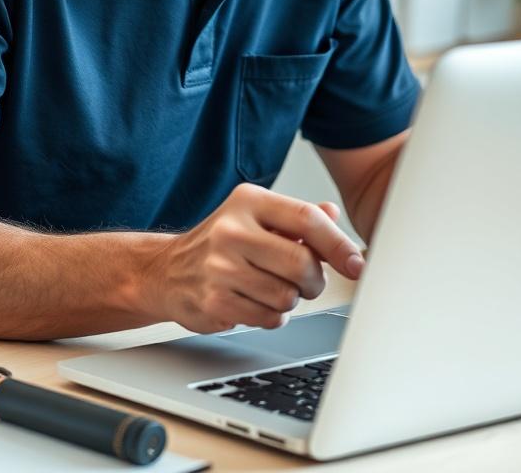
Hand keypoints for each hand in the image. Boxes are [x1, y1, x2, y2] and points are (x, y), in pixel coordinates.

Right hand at [147, 183, 364, 333]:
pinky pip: (268, 318)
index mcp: (248, 202)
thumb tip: (335, 215)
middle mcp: (231, 230)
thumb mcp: (257, 217)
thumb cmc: (220, 243)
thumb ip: (297, 217)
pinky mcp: (214, 301)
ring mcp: (220, 268)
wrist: (165, 271)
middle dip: (313, 280)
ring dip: (289, 300)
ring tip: (270, 289)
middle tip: (307, 281)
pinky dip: (271, 316)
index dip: (338, 245)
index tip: (356, 264)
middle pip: (301, 263)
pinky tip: (253, 302)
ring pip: (287, 296)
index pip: (307, 220)